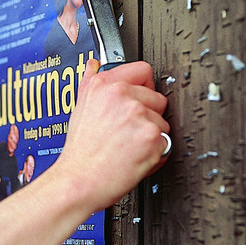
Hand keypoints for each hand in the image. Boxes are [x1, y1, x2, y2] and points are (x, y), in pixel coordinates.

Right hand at [57, 59, 169, 211]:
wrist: (79, 180)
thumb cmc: (80, 152)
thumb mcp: (79, 108)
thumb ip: (90, 82)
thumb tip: (94, 64)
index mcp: (102, 85)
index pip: (143, 70)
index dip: (143, 87)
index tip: (138, 100)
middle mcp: (120, 95)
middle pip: (158, 98)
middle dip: (148, 117)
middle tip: (126, 132)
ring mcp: (137, 115)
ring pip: (163, 122)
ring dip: (151, 137)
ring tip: (128, 147)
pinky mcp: (151, 136)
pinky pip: (166, 143)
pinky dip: (156, 155)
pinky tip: (135, 158)